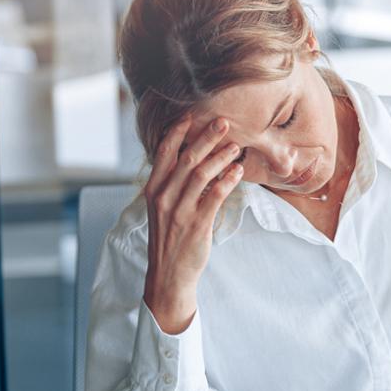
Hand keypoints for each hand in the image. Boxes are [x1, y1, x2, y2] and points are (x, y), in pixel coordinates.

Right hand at [142, 115, 244, 333]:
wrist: (168, 274)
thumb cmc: (168, 239)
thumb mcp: (162, 208)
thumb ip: (171, 185)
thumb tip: (190, 160)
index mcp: (153, 190)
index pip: (164, 153)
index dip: (178, 132)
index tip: (191, 116)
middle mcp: (163, 197)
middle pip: (187, 159)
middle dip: (206, 138)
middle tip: (223, 122)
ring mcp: (179, 211)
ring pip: (202, 174)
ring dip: (221, 156)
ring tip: (236, 146)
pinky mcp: (197, 224)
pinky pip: (215, 195)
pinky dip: (228, 180)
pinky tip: (238, 171)